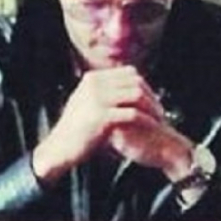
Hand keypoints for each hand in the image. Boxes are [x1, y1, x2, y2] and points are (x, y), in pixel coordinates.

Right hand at [31, 66, 192, 184]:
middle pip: (134, 81)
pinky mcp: (102, 117)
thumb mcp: (85, 103)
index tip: (152, 98)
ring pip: (136, 95)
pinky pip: (133, 114)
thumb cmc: (74, 130)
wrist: (60, 148)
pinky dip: (146, 120)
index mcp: (92, 79)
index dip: (144, 84)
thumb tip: (123, 86)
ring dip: (151, 107)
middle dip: (151, 94)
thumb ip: (102, 92)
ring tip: (159, 118)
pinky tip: (152, 127)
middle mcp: (94, 85)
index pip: (128, 72)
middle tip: (160, 109)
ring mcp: (98, 99)